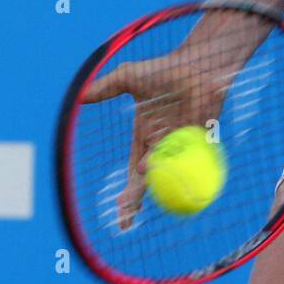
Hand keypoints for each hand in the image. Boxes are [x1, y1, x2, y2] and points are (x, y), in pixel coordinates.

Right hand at [81, 50, 230, 230]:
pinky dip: (188, 171)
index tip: (119, 209)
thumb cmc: (164, 69)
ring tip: (144, 171)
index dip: (127, 194)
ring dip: (158, 180)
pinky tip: (179, 172)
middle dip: (138, 204)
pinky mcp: (204, 141)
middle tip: (126, 221)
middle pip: (151, 184)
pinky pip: (197, 163)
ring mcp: (185, 145)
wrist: (199, 62)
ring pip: (171, 173)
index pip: (134, 174)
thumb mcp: (129, 76)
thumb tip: (78, 96)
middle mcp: (164, 147)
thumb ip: (105, 87)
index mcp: (145, 140)